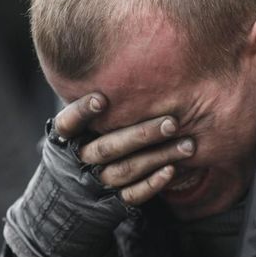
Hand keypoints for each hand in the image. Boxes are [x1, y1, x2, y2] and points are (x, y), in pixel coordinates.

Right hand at [72, 103, 194, 206]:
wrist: (76, 197)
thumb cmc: (93, 141)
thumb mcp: (89, 123)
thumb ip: (104, 102)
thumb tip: (132, 55)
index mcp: (69, 138)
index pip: (67, 124)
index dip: (81, 112)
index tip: (101, 99)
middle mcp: (81, 159)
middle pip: (108, 148)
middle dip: (142, 135)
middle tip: (173, 122)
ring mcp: (97, 182)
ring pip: (125, 171)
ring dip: (158, 157)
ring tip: (188, 145)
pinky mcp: (113, 201)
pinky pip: (132, 196)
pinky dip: (153, 184)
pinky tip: (172, 170)